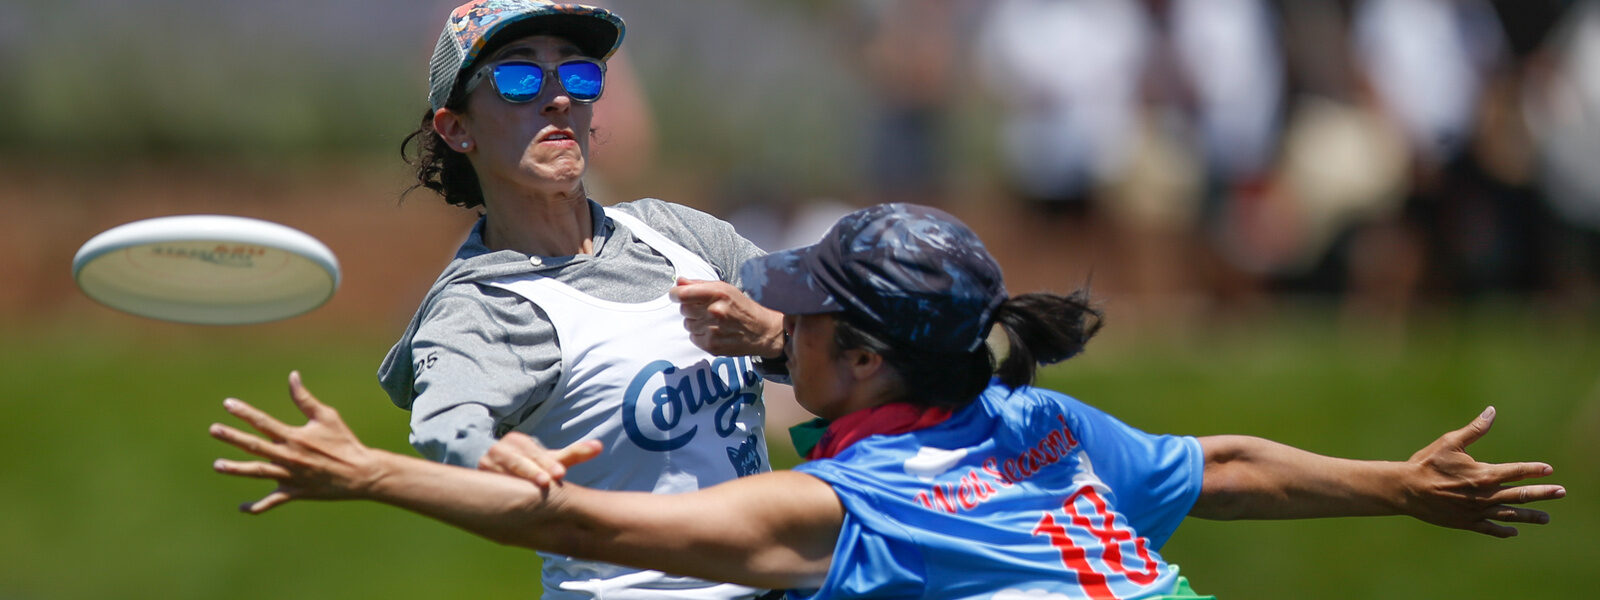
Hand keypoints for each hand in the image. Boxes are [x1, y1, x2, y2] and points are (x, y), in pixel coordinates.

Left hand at [210, 371, 381, 513]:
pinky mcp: (295, 492)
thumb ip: (305, 399)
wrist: (361, 473)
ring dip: (236, 469)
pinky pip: (272, 501)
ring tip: (217, 465)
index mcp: (294, 437)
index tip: (227, 404)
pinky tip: (243, 508)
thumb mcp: (326, 416)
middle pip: (254, 446)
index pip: (264, 422)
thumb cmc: (344, 442)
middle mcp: (288, 457)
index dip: (244, 412)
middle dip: (232, 437)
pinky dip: (257, 506)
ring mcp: (290, 476)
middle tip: (214, 430)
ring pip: (257, 472)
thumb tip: (292, 376)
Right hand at [478, 433, 602, 485]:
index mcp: (520, 442)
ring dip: (515, 481)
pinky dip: (496, 492)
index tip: (560, 474)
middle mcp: (501, 450)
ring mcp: (486, 464)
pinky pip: (487, 486)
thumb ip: (574, 453)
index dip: (547, 463)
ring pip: (502, 472)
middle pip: (519, 461)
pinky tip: (506, 503)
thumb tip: (600, 446)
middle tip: (547, 481)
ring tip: (532, 489)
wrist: (493, 473)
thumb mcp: (550, 459)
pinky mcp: (475, 478)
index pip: (536, 453)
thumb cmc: (530, 465)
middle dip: (533, 471)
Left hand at [669, 277, 784, 357]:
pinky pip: (693, 337)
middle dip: (689, 307)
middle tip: (704, 308)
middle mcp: (715, 311)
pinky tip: (713, 331)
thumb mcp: (725, 289)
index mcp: (718, 293)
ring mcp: (713, 330)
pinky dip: (699, 335)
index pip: (682, 294)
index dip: (675, 294)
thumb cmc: (742, 307)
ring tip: (711, 321)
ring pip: (687, 324)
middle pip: (683, 309)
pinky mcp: (712, 345)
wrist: (761, 331)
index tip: (677, 295)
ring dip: (695, 321)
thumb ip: (699, 284)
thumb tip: (678, 282)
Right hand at [1401, 406, 1564, 536]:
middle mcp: (1485, 494)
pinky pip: (1491, 528)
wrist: (1406, 489)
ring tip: (1546, 518)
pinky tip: (1514, 531)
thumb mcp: (1450, 442)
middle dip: (1543, 493)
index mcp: (1484, 474)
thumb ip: (1474, 430)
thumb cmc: (1427, 463)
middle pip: (1521, 495)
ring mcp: (1477, 511)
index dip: (1534, 470)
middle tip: (1560, 492)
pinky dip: (1504, 530)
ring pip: (1511, 514)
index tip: (1548, 470)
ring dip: (1531, 516)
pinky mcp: (1466, 522)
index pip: (1517, 472)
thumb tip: (1491, 411)